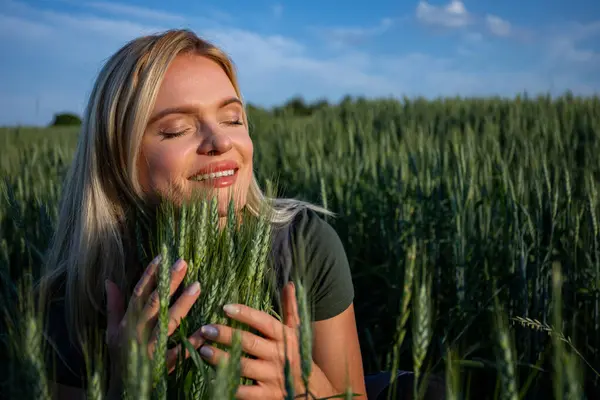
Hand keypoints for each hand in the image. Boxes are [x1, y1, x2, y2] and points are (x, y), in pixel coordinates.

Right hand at [104, 255, 205, 378]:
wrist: (122, 390)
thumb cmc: (120, 355)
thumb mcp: (112, 330)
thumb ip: (114, 306)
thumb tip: (109, 280)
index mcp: (127, 322)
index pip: (138, 293)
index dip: (150, 274)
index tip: (163, 256)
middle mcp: (136, 333)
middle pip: (154, 303)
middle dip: (169, 282)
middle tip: (184, 262)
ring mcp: (149, 349)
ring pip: (167, 323)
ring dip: (183, 304)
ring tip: (197, 285)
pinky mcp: (161, 365)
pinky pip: (178, 352)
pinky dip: (192, 341)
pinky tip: (205, 329)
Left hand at [198, 282, 310, 399]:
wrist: (313, 391)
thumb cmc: (299, 356)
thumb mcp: (297, 332)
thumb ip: (290, 309)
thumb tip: (289, 284)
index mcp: (285, 337)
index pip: (264, 322)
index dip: (245, 314)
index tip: (225, 307)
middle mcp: (278, 355)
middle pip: (249, 342)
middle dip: (226, 335)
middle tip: (205, 329)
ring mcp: (272, 376)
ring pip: (242, 365)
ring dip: (221, 358)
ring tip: (203, 350)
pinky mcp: (266, 395)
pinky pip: (244, 391)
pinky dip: (228, 384)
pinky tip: (212, 377)